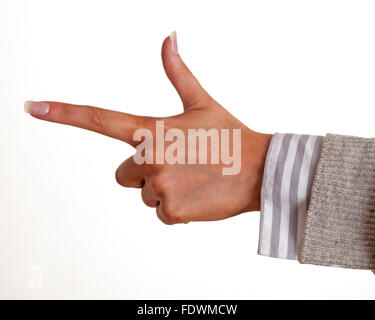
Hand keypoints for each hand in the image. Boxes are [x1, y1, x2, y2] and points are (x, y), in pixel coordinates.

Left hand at [25, 32, 271, 224]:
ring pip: (145, 194)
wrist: (261, 170)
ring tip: (194, 179)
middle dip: (147, 171)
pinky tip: (198, 195)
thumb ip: (177, 72)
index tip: (33, 106)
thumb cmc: (231, 135)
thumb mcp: (202, 102)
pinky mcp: (172, 211)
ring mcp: (159, 186)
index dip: (64, 113)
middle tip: (182, 163)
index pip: (100, 119)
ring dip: (164, 190)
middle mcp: (150, 157)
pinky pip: (161, 213)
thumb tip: (169, 36)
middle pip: (125, 174)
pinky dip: (177, 208)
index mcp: (152, 129)